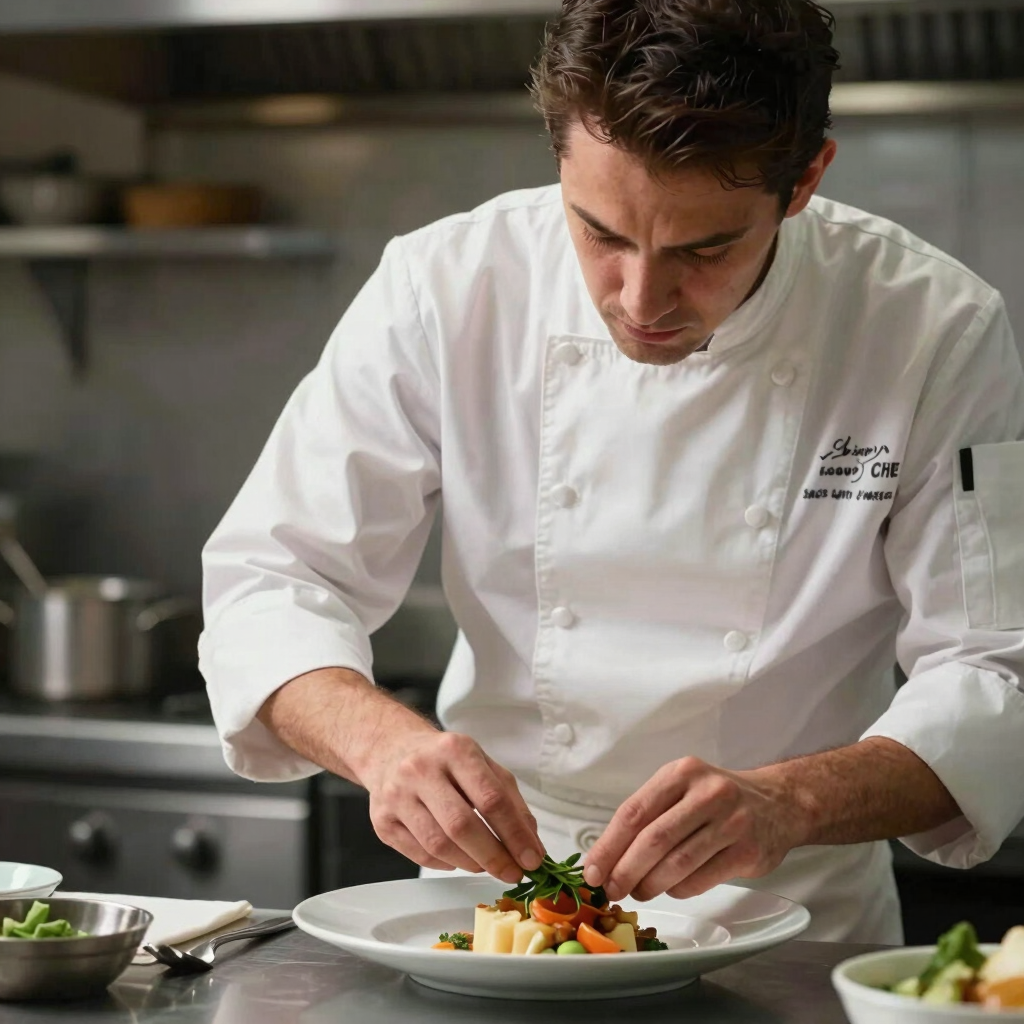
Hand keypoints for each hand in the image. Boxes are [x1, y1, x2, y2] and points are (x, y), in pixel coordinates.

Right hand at [361, 730, 543, 884]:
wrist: (391, 749)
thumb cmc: (444, 760)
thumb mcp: (482, 765)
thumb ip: (510, 801)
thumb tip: (531, 846)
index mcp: (455, 750)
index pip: (491, 798)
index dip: (515, 834)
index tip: (532, 859)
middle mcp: (421, 769)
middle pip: (462, 825)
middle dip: (494, 856)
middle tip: (511, 872)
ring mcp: (397, 795)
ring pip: (439, 844)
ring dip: (470, 863)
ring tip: (485, 864)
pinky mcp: (382, 820)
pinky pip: (419, 854)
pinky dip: (445, 864)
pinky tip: (457, 858)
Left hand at [582, 756, 804, 901]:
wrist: (778, 803)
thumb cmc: (717, 798)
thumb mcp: (681, 788)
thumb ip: (647, 814)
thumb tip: (606, 856)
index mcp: (681, 773)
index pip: (634, 812)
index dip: (609, 845)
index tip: (593, 870)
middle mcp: (707, 793)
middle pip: (654, 839)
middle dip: (625, 870)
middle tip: (612, 889)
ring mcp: (731, 821)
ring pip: (677, 863)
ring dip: (650, 884)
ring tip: (639, 891)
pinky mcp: (747, 851)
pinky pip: (701, 879)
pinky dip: (678, 889)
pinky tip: (672, 887)